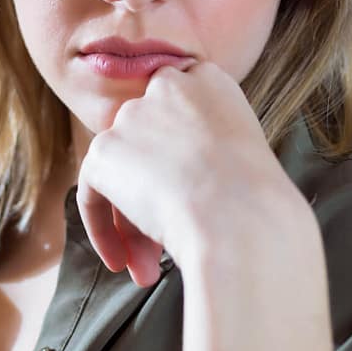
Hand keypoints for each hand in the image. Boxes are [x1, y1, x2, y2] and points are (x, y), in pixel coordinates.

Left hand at [75, 62, 306, 286]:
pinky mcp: (104, 149)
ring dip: (133, 223)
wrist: (243, 222)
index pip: (175, 113)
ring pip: (122, 173)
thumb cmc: (259, 206)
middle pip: (146, 146)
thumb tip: (168, 183)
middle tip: (165, 246)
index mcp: (210, 81)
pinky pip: (92, 193)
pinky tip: (123, 262)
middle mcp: (168, 87)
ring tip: (148, 269)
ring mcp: (133, 115)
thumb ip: (201, 152)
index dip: (176, 161)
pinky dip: (102, 230)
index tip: (191, 197)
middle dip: (154, 197)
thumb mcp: (242, 159)